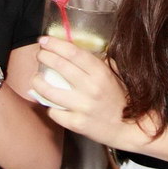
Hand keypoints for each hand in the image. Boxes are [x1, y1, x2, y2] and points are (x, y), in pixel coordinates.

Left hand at [30, 36, 147, 149]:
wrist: (131, 128)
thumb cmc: (123, 98)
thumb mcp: (115, 74)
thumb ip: (100, 61)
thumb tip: (77, 49)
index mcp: (101, 73)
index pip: (73, 53)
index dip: (55, 44)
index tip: (45, 40)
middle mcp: (91, 88)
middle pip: (59, 67)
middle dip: (44, 57)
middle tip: (39, 54)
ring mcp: (82, 107)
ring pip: (49, 91)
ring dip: (37, 82)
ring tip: (36, 78)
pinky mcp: (76, 124)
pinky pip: (54, 112)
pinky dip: (50, 106)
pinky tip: (50, 102)